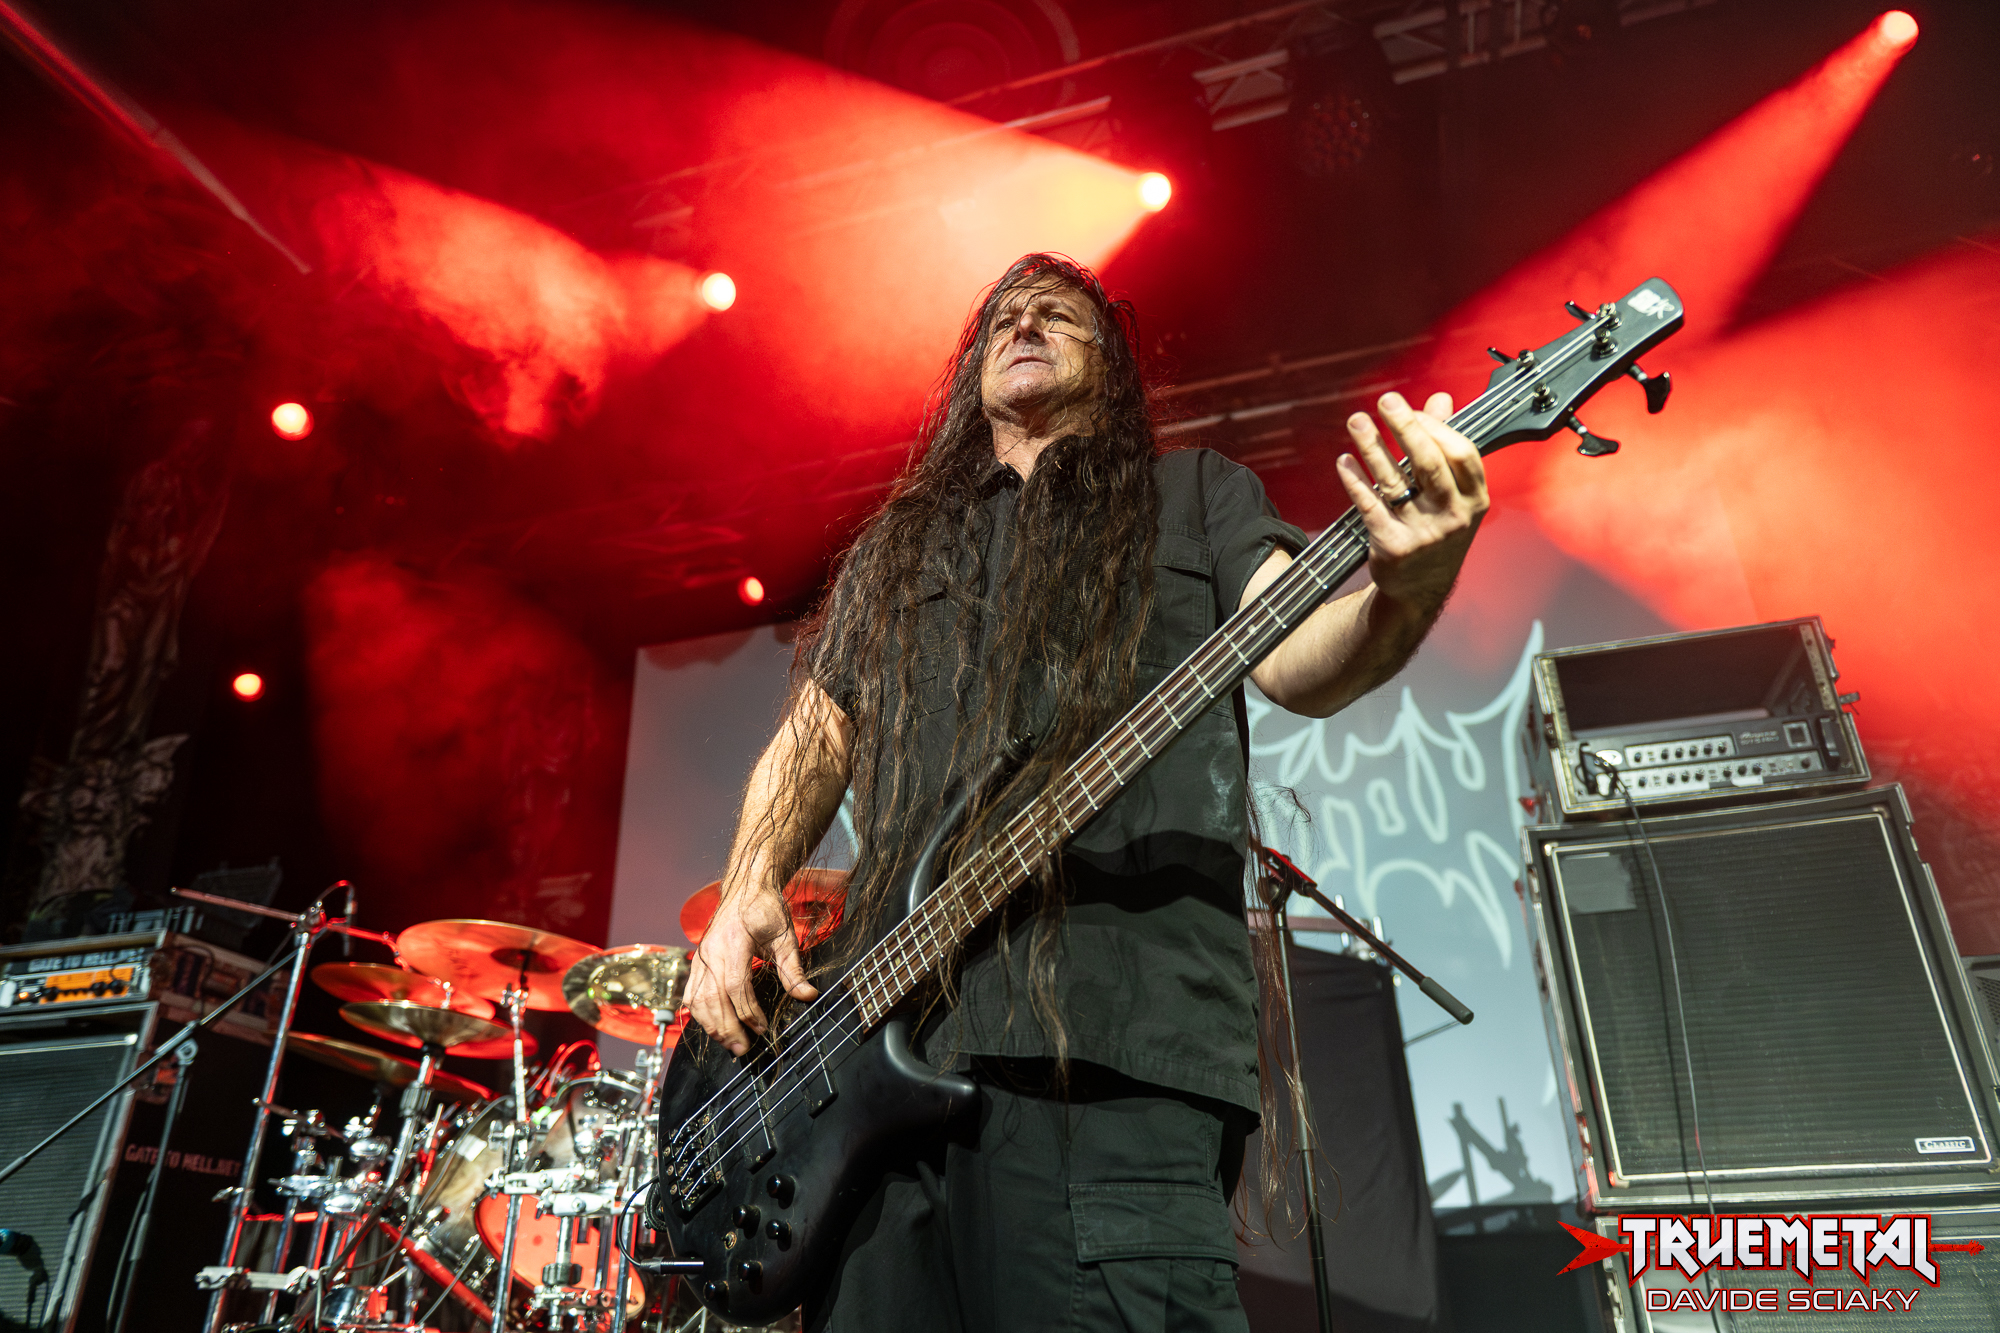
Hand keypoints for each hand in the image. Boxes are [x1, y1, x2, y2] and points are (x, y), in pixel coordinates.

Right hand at [685, 885, 818, 1057]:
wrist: (745, 888)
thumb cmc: (765, 909)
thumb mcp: (785, 936)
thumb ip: (793, 969)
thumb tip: (807, 995)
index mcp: (733, 943)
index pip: (735, 986)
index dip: (748, 1012)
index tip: (762, 1028)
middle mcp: (711, 952)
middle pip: (712, 999)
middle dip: (727, 1028)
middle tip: (743, 1049)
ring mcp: (700, 957)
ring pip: (697, 1000)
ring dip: (711, 1026)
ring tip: (729, 1044)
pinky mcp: (697, 962)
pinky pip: (691, 994)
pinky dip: (699, 1014)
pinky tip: (712, 1027)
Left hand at [1335, 391, 1488, 614]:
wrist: (1421, 590)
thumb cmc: (1438, 530)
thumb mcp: (1454, 493)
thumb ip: (1445, 444)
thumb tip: (1441, 399)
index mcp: (1474, 499)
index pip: (1461, 454)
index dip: (1435, 428)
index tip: (1411, 410)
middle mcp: (1453, 516)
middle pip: (1429, 463)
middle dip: (1406, 427)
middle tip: (1386, 401)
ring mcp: (1424, 534)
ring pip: (1395, 482)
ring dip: (1373, 448)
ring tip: (1358, 422)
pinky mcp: (1394, 547)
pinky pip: (1370, 507)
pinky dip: (1355, 481)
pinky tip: (1345, 462)